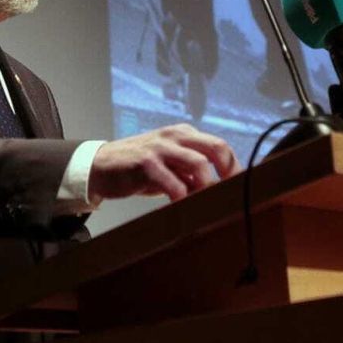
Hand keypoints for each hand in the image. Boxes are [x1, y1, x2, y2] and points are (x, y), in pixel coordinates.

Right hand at [89, 124, 238, 202]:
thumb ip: (192, 174)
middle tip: (230, 195)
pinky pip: (172, 182)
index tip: (240, 187)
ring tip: (203, 203)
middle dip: (228, 173)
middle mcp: (175, 136)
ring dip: (206, 187)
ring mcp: (161, 148)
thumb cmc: (139, 169)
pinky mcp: (146, 163)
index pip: (220, 145)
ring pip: (198, 163)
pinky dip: (181, 198)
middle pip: (216, 147)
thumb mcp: (170, 167)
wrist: (101, 166)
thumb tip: (218, 191)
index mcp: (184, 134)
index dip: (233, 167)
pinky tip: (179, 207)